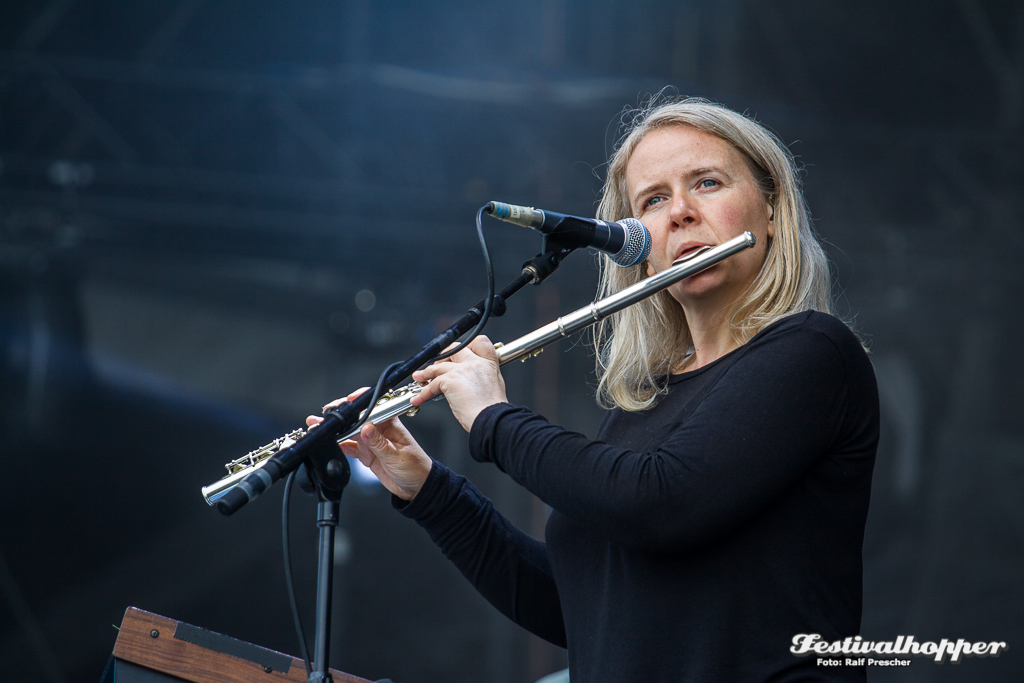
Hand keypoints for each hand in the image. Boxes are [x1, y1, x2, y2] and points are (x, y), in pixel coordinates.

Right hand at [307, 389, 431, 500]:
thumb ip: (379, 443)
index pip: (373, 408)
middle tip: (324, 416)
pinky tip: (330, 445)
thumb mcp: (397, 456)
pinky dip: (340, 446)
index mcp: (391, 424)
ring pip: (350, 432)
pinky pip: (351, 447)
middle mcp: (380, 430)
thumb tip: (366, 427)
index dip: (358, 403)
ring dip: (335, 431)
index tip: (346, 401)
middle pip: (357, 419)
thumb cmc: (416, 469)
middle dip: (340, 416)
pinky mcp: (367, 454)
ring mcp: (372, 442)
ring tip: (319, 427)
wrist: (417, 488)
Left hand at [410, 335, 506, 431]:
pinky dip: (423, 392)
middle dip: (442, 356)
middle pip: (454, 349)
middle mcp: (475, 363)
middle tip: (436, 365)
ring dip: (426, 373)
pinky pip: (432, 384)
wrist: (491, 419)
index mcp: (489, 363)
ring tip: (419, 378)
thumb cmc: (492, 409)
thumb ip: (482, 376)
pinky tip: (419, 398)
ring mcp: (462, 370)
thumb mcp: (495, 385)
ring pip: (438, 366)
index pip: (480, 341)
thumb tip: (471, 380)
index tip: (458, 353)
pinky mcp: (450, 380)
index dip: (468, 345)